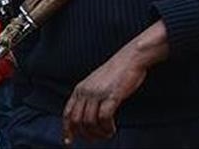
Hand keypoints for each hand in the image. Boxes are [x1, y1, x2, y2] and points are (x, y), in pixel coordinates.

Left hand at [61, 20, 168, 144]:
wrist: (131, 57)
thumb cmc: (118, 70)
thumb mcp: (96, 81)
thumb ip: (89, 95)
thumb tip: (86, 114)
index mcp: (80, 88)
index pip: (68, 113)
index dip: (67, 129)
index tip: (69, 141)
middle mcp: (86, 91)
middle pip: (77, 121)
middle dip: (85, 134)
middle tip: (95, 139)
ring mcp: (98, 93)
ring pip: (90, 122)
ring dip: (98, 133)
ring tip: (107, 134)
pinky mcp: (111, 95)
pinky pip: (104, 118)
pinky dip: (107, 128)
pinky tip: (112, 129)